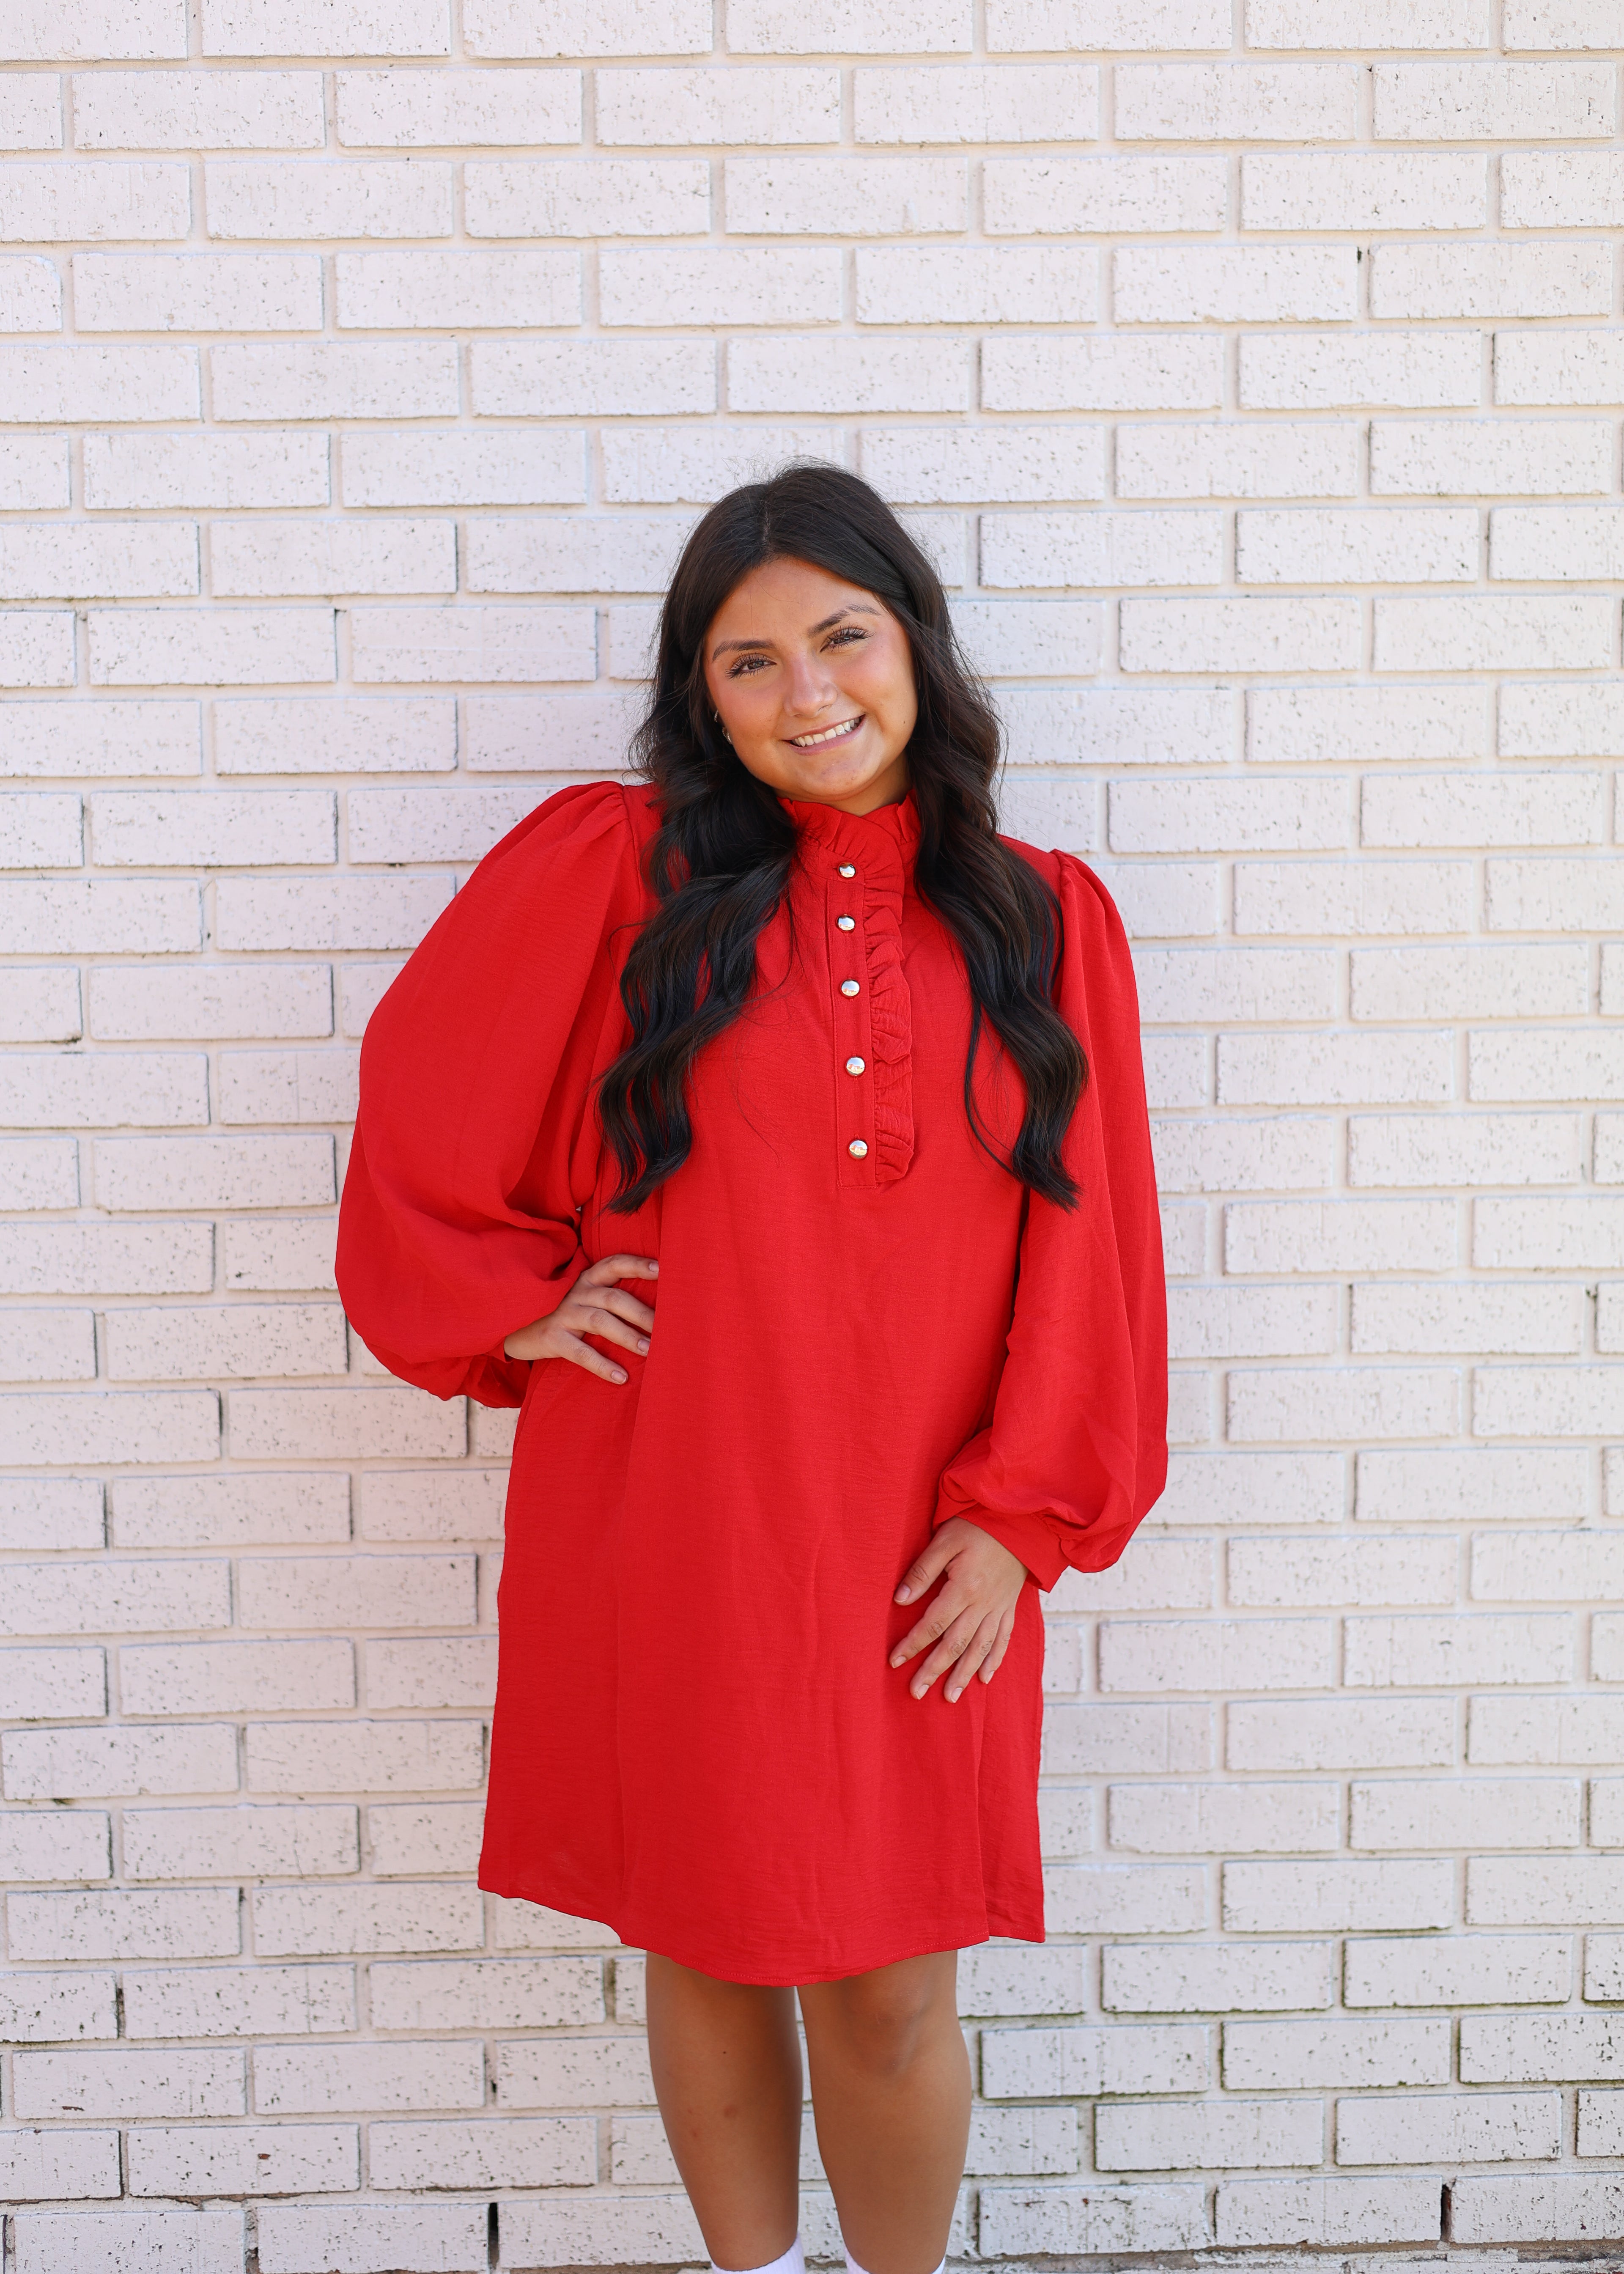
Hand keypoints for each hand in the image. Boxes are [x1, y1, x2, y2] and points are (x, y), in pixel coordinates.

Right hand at [502, 1253, 657, 1384]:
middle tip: (668, 1328)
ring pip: (600, 1321)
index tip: (661, 1269)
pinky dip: (602, 1365)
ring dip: (627, 1336)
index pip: (614, 1264)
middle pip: (614, 1298)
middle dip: (643, 1313)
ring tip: (650, 1350)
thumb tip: (658, 1313)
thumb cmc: (567, 1315)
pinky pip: (581, 1353)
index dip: (637, 1264)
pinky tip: (621, 1377)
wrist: (520, 1330)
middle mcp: (577, 1293)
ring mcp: (564, 1315)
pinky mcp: (553, 1338)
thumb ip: (612, 1298)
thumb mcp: (586, 1300)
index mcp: (588, 1279)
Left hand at [889, 1518, 1028, 1702]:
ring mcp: (999, 1609)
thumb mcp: (945, 1540)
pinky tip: (984, 1678)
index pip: (932, 1625)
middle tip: (916, 1692)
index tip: (894, 1661)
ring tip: (950, 1696)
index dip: (912, 1644)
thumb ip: (922, 1571)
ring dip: (963, 1674)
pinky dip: (994, 1661)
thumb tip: (900, 1599)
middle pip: (954, 1644)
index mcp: (964, 1588)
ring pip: (979, 1649)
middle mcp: (982, 1605)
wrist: (1020, 1522)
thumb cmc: (977, 1527)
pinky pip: (1003, 1640)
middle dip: (934, 1670)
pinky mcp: (1009, 1608)